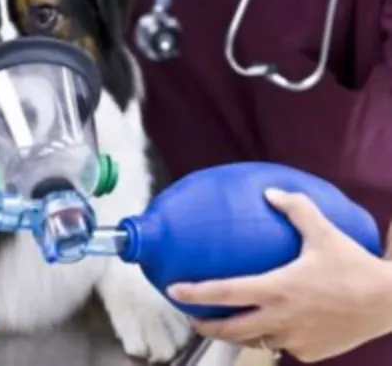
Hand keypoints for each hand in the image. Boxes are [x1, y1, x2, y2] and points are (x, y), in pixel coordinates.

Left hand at [167, 188, 391, 362]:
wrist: (390, 304)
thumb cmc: (353, 266)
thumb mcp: (324, 232)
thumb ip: (295, 209)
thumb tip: (270, 192)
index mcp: (277, 288)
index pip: (225, 293)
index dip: (195, 293)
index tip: (173, 290)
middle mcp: (280, 318)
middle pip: (230, 331)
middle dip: (205, 326)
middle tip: (192, 318)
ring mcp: (294, 340)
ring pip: (255, 341)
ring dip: (239, 334)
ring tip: (228, 322)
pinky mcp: (309, 353)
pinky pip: (283, 346)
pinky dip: (275, 336)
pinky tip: (277, 324)